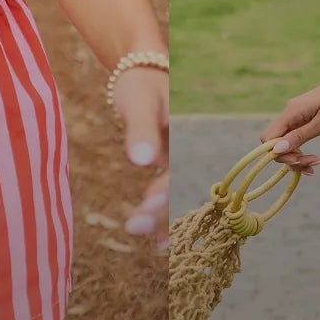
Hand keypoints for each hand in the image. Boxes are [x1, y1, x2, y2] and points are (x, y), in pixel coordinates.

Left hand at [112, 67, 172, 246]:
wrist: (142, 74)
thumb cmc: (140, 86)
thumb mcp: (139, 103)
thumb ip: (141, 131)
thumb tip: (141, 162)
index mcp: (184, 137)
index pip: (175, 170)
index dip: (163, 192)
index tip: (146, 206)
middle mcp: (185, 152)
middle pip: (178, 189)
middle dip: (160, 213)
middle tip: (134, 228)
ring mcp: (177, 161)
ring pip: (174, 196)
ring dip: (163, 220)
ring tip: (152, 245)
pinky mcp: (166, 166)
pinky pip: (167, 193)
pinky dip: (161, 215)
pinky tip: (155, 241)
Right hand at [259, 71, 319, 173]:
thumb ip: (300, 136)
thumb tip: (276, 150)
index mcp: (292, 112)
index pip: (268, 138)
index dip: (278, 154)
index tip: (299, 160)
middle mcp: (291, 113)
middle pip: (277, 142)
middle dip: (291, 157)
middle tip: (312, 165)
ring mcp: (298, 114)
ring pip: (287, 141)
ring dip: (298, 155)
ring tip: (316, 163)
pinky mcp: (307, 116)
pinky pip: (298, 135)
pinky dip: (303, 148)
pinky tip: (315, 158)